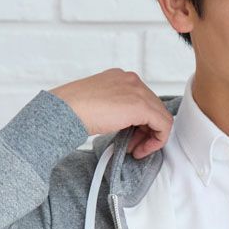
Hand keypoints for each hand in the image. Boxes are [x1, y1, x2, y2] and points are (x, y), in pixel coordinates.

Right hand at [49, 69, 172, 158]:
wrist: (65, 110)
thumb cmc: (73, 109)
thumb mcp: (99, 104)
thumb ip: (116, 108)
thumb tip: (127, 123)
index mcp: (120, 77)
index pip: (143, 101)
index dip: (140, 123)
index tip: (130, 138)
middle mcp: (131, 80)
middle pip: (153, 108)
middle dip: (146, 132)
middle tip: (133, 147)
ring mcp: (137, 90)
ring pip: (161, 116)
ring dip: (150, 138)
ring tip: (134, 150)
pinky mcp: (141, 105)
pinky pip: (163, 125)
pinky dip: (156, 140)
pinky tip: (139, 150)